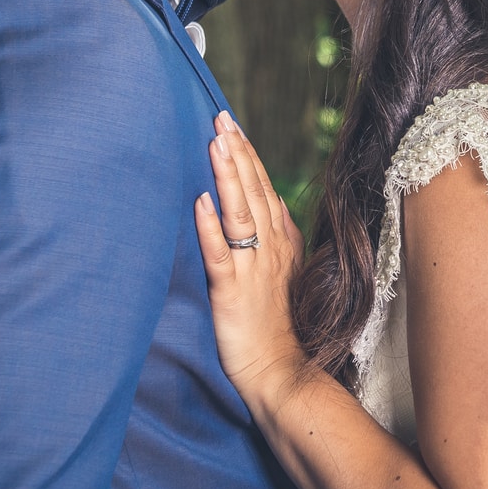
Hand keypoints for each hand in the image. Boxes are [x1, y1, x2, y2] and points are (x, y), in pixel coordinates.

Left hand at [194, 113, 308, 404]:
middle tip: (221, 119)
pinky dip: (210, 227)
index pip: (263, 189)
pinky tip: (201, 201)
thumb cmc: (278, 323)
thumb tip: (274, 200)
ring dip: (228, 178)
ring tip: (216, 145)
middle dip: (237, 154)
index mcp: (280, 242)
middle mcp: (268, 249)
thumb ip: (280, 234)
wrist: (280, 369)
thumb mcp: (286, 271)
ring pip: (240, 214)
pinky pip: (220, 254)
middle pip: (252, 192)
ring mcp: (252, 269)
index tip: (232, 127)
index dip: (248, 157)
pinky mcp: (232, 291)